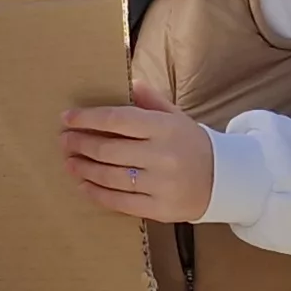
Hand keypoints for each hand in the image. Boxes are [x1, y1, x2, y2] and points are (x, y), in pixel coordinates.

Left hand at [63, 81, 215, 221]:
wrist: (226, 180)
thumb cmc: (192, 143)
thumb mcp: (176, 117)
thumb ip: (151, 101)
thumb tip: (129, 82)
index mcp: (165, 128)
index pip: (117, 120)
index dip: (88, 119)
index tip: (67, 118)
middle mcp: (162, 156)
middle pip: (108, 150)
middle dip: (81, 144)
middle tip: (64, 141)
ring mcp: (161, 184)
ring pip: (110, 177)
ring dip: (84, 169)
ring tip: (69, 162)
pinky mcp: (159, 208)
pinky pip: (120, 201)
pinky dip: (97, 193)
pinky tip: (84, 184)